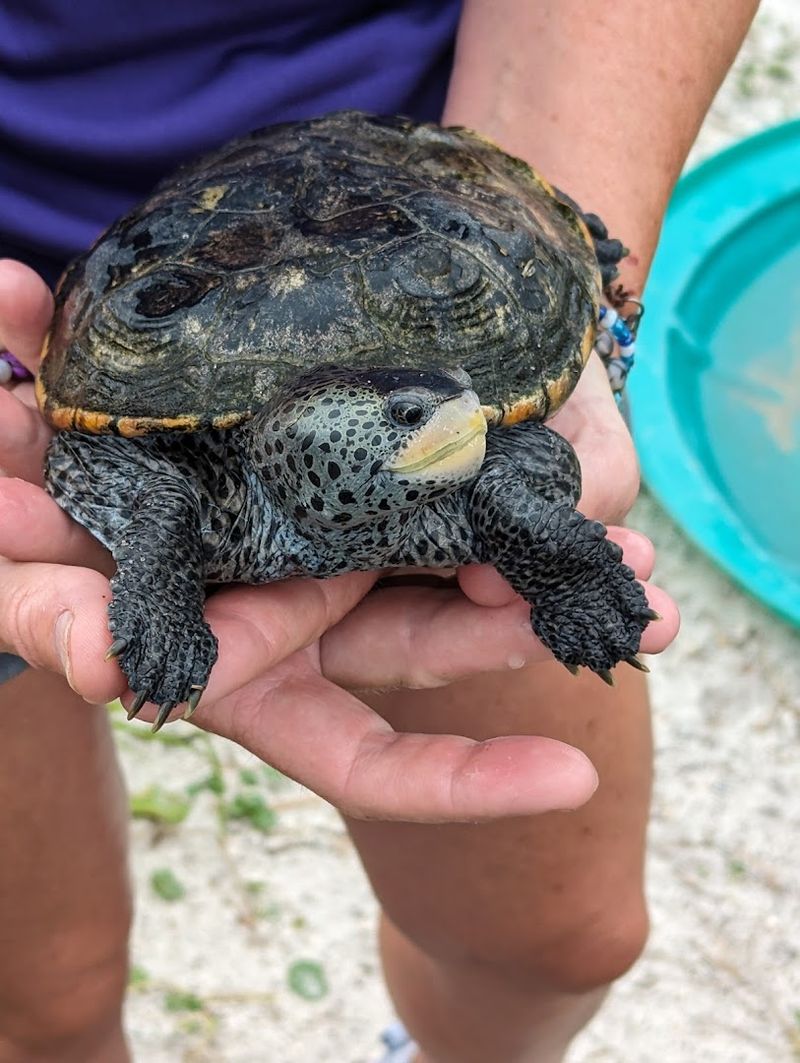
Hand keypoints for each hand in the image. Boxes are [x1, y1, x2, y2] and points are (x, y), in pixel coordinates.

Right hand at [0, 259, 677, 821]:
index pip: (367, 755)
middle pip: (438, 639)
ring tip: (621, 524)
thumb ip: (58, 626)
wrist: (14, 473)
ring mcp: (312, 544)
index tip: (575, 783)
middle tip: (639, 596)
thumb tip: (101, 658)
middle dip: (531, 624)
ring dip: (525, 537)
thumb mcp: (35, 599)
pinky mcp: (316, 475)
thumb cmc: (23, 562)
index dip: (462, 780)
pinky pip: (407, 475)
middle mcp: (296, 615)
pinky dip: (471, 466)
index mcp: (247, 674)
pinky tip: (545, 441)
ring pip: (439, 555)